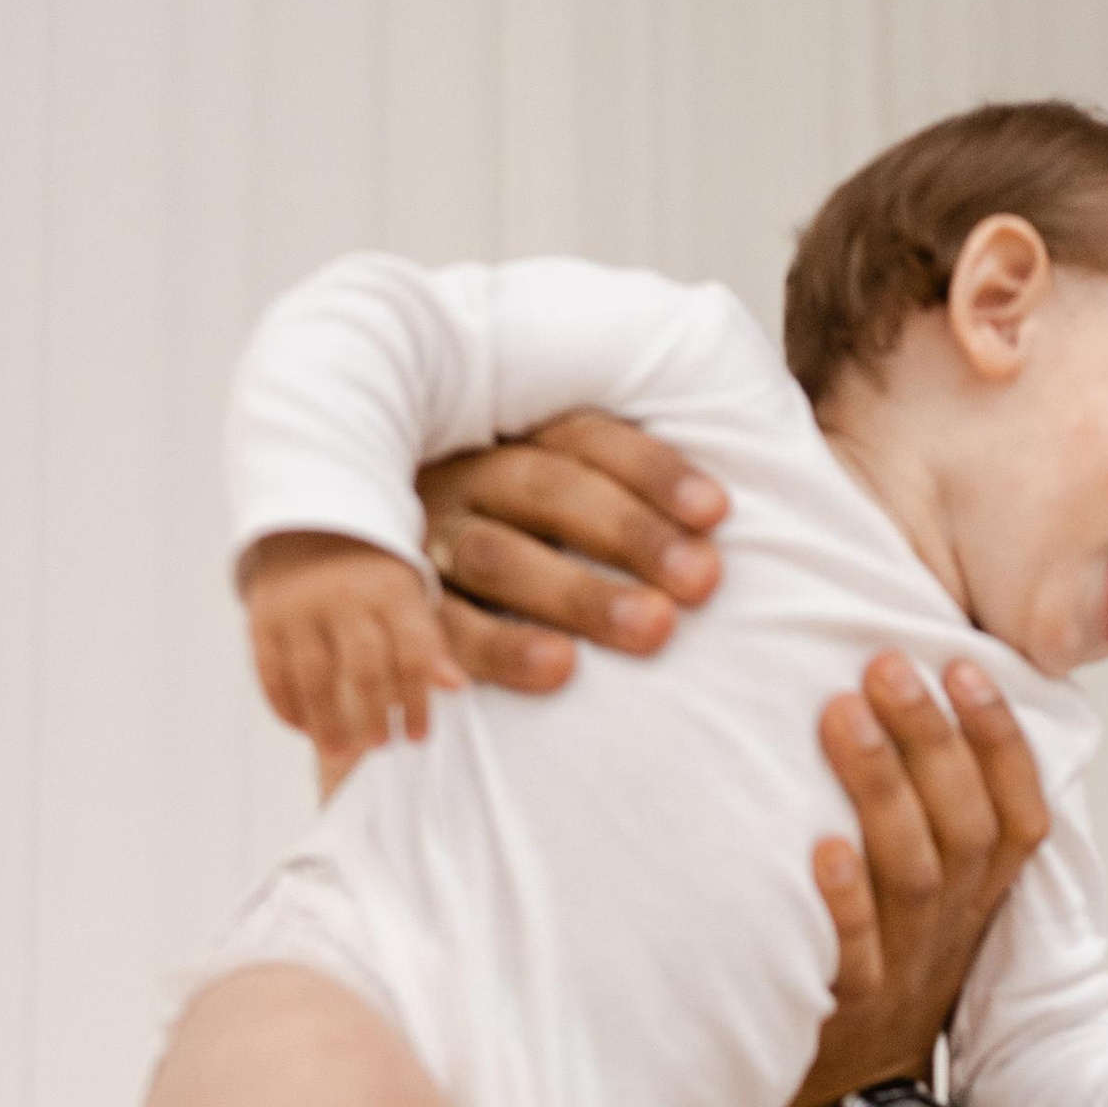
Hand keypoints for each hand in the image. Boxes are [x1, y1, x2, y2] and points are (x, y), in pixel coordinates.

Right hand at [239, 532, 463, 786]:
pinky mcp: (263, 620)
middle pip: (364, 668)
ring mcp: (300, 608)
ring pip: (313, 676)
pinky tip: (303, 729)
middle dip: (375, 715)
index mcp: (390, 592)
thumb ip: (428, 644)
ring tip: (339, 751)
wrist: (307, 533)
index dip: (417, 702)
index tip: (417, 738)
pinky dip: (286, 707)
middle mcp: (344, 597)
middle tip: (381, 746)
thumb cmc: (372, 584)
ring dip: (327, 721)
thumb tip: (457, 687)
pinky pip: (272, 673)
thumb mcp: (407, 601)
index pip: (411, 655)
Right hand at [416, 408, 727, 694]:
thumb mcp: (559, 501)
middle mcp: (464, 478)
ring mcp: (426, 543)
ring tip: (655, 629)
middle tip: (702, 580)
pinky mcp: (403, 612)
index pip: (584, 437)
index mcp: (510, 436)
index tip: (716, 511)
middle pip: (548, 489)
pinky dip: (501, 649)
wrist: (388, 606)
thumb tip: (719, 510)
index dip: (651, 469)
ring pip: (501, 557)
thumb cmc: (528, 551)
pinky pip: (448, 629)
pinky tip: (558, 670)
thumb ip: (624, 492)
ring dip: (581, 593)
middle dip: (632, 533)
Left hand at [752, 652, 1050, 1106]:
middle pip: (965, 825)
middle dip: (932, 738)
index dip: (1001, 740)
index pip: (1018, 812)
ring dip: (883, 788)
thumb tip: (913, 707)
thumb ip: (934, 824)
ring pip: (913, 871)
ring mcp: (903, 967)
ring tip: (842, 712)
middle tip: (887, 663)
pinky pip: (853, 951)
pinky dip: (844, 899)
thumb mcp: (929, 909)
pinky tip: (821, 844)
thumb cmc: (880, 979)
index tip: (967, 665)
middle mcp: (951, 926)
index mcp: (981, 900)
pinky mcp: (845, 1007)